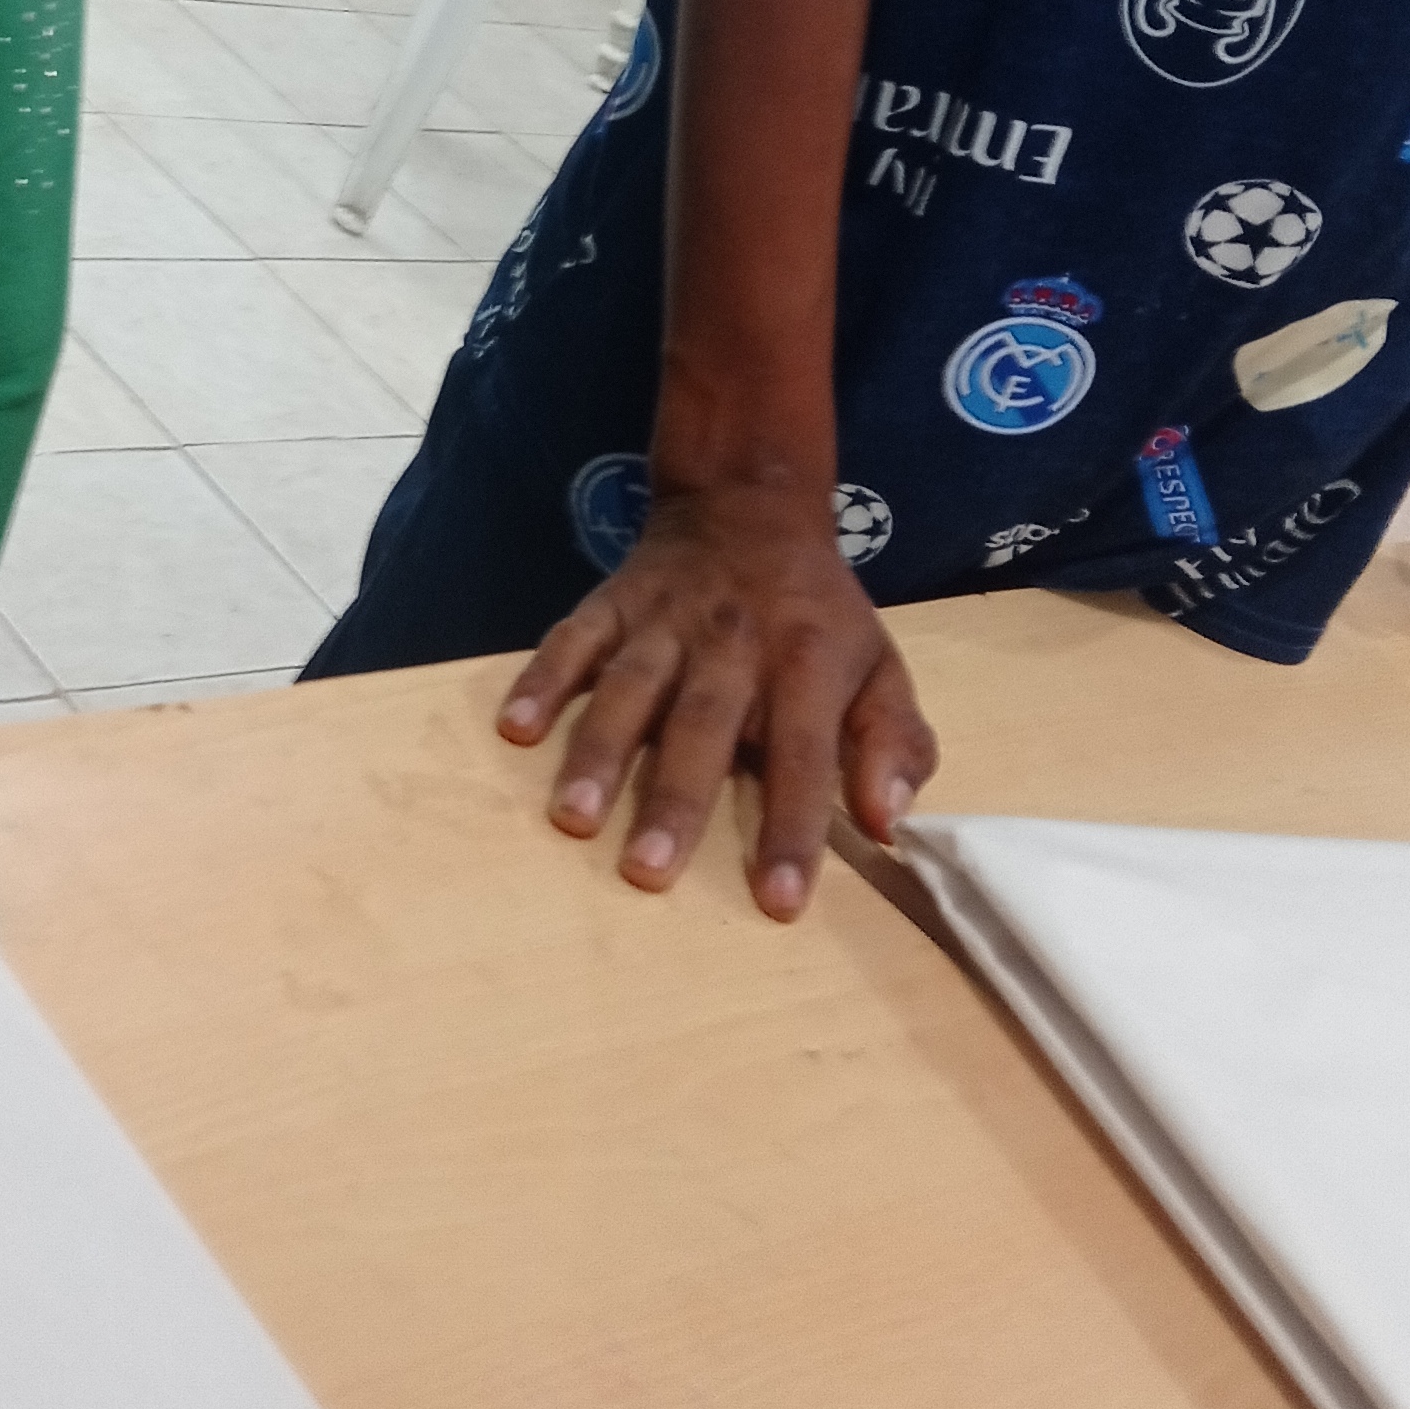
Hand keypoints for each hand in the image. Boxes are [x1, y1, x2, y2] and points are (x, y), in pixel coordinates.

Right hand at [497, 475, 937, 916]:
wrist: (750, 506)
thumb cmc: (818, 615)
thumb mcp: (881, 668)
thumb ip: (895, 746)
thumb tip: (884, 824)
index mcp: (807, 662)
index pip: (802, 753)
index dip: (792, 827)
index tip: (778, 902)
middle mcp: (733, 642)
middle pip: (702, 726)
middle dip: (675, 800)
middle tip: (647, 873)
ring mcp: (664, 621)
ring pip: (629, 688)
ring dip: (599, 752)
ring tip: (572, 819)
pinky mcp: (611, 602)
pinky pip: (571, 641)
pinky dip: (541, 682)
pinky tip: (515, 730)